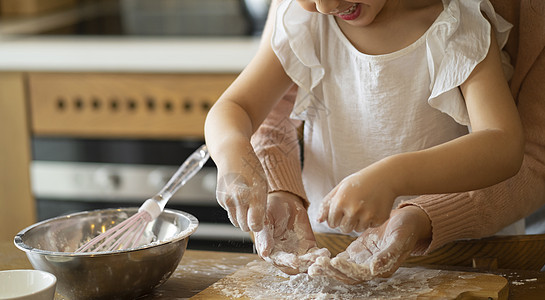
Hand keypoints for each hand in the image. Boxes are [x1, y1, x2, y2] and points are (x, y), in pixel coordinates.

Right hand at [215, 148, 267, 231]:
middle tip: (254, 210)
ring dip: (241, 217)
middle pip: (244, 226)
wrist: (231, 154)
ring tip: (247, 202)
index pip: (255, 225)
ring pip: (236, 222)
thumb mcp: (262, 185)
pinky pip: (230, 212)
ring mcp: (227, 200)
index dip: (258, 225)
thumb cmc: (251, 168)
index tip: (260, 221)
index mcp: (253, 196)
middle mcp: (238, 200)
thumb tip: (259, 224)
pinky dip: (234, 208)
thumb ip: (261, 206)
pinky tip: (237, 195)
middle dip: (250, 222)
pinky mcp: (220, 200)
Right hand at [254, 191, 330, 274]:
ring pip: (306, 264)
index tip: (295, 261)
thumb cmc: (271, 210)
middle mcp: (282, 256)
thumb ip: (265, 236)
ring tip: (321, 257)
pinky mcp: (308, 248)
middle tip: (313, 260)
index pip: (278, 260)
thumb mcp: (266, 220)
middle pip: (293, 266)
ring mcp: (296, 253)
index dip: (286, 262)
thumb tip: (265, 253)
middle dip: (304, 265)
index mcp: (269, 251)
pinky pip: (315, 256)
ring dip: (314, 262)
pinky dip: (320, 256)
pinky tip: (325, 253)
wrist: (285, 202)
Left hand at [309, 206, 431, 282]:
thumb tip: (374, 269)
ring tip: (312, 266)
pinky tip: (317, 257)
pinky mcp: (357, 252)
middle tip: (316, 266)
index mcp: (381, 268)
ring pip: (342, 270)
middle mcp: (370, 268)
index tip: (333, 261)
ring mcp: (362, 261)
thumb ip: (388, 255)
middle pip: (347, 276)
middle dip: (331, 272)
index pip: (359, 275)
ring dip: (327, 269)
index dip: (346, 270)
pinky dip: (329, 261)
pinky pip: (341, 260)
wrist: (408, 220)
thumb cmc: (407, 229)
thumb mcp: (400, 240)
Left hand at [318, 162, 398, 232]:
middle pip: (344, 229)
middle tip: (353, 209)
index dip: (336, 218)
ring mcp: (367, 216)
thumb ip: (327, 204)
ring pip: (357, 229)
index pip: (332, 223)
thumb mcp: (340, 188)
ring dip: (358, 222)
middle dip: (346, 222)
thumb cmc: (359, 182)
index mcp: (340, 202)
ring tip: (363, 207)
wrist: (385, 178)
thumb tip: (319, 220)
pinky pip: (370, 226)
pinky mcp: (379, 219)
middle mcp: (353, 210)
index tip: (341, 210)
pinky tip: (373, 207)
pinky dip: (370, 220)